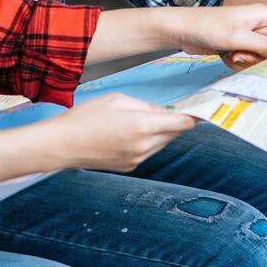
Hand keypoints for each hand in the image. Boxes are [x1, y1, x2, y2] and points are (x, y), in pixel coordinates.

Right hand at [45, 94, 198, 171]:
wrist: (62, 146)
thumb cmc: (85, 118)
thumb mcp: (117, 101)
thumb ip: (146, 106)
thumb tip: (164, 112)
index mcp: (141, 126)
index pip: (181, 124)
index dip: (194, 116)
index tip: (204, 110)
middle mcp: (143, 146)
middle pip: (174, 133)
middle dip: (176, 122)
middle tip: (177, 110)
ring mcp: (137, 159)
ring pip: (162, 143)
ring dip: (162, 131)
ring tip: (143, 119)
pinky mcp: (130, 166)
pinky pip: (149, 151)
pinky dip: (149, 141)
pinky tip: (131, 132)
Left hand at [177, 4, 266, 69]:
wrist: (183, 29)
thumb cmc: (208, 26)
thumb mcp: (237, 37)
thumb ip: (261, 46)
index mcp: (263, 14)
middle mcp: (260, 24)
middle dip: (258, 56)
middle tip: (236, 51)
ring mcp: (250, 36)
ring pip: (262, 59)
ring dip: (245, 61)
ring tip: (228, 51)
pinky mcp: (241, 46)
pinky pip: (249, 62)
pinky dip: (237, 62)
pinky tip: (224, 54)